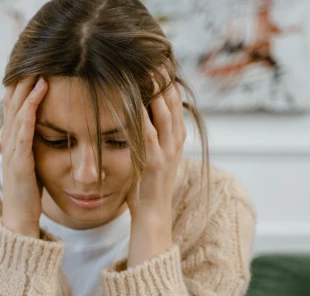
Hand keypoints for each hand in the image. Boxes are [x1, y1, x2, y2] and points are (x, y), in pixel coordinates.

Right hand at [0, 76, 47, 237]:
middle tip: (35, 57)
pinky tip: (37, 96)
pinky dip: (29, 111)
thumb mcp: (33, 163)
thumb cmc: (29, 194)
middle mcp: (9, 142)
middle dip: (23, 79)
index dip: (22, 84)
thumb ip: (35, 145)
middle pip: (13, 101)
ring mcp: (13, 150)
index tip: (35, 65)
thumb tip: (46, 130)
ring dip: (27, 88)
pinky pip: (23, 131)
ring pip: (17, 111)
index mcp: (13, 141)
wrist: (20, 221)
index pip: (15, 105)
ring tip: (38, 68)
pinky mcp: (20, 161)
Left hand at [126, 73, 186, 267]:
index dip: (169, 86)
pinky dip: (141, 120)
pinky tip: (134, 105)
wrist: (153, 220)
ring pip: (164, 118)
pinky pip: (148, 137)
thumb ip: (150, 142)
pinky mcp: (153, 166)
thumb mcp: (151, 161)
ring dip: (157, 94)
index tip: (160, 66)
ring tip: (149, 73)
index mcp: (175, 143)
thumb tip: (140, 122)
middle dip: (165, 83)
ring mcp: (166, 155)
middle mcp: (174, 146)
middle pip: (173, 107)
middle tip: (156, 61)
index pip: (175, 107)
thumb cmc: (146, 192)